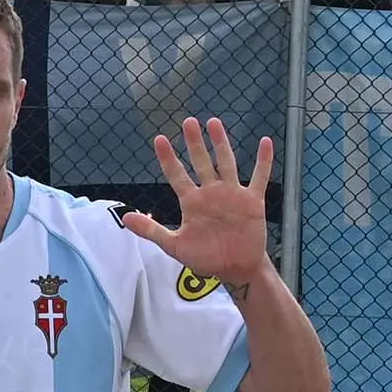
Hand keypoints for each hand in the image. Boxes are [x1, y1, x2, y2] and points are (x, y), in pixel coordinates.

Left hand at [122, 118, 275, 287]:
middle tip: (189, 122)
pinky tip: (265, 142)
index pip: (177, 174)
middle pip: (201, 162)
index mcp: (192, 202)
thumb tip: (126, 218)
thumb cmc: (205, 258)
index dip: (168, 158)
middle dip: (195, 142)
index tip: (159, 140)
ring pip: (226, 163)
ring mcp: (232, 194)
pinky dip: (263, 161)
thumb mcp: (174, 246)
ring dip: (221, 143)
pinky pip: (259, 177)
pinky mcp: (252, 201)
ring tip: (214, 123)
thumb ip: (152, 231)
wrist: (236, 269)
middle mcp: (211, 193)